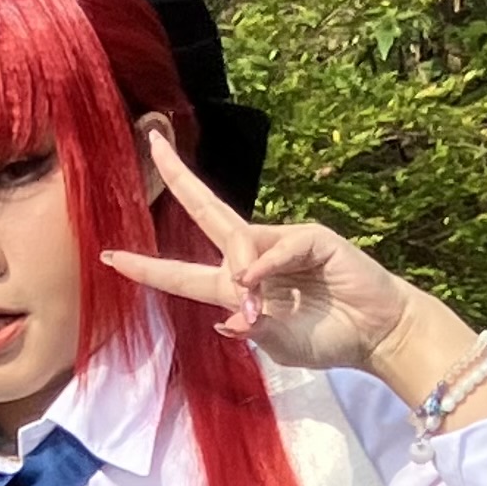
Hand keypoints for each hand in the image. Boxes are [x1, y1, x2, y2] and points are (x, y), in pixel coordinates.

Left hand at [103, 129, 419, 378]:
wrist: (376, 334)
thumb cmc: (327, 339)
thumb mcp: (278, 345)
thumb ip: (251, 331)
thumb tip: (227, 318)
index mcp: (235, 286)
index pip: (182, 274)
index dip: (147, 267)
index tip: (110, 257)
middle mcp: (253, 256)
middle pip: (205, 212)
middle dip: (177, 176)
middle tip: (152, 140)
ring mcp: (281, 241)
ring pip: (239, 243)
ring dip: (240, 276)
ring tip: (260, 308)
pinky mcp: (310, 237)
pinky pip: (276, 248)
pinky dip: (265, 267)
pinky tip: (260, 286)